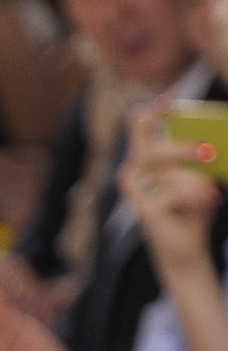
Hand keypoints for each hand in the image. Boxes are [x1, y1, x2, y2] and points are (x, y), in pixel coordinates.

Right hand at [123, 101, 225, 289]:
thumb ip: (201, 153)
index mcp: (149, 155)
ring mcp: (139, 190)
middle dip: (180, 148)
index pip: (138, 123)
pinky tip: (211, 198)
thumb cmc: (194, 205)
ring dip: (193, 177)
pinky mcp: (145, 210)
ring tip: (213, 189)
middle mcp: (138, 169)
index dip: (150, 112)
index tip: (167, 105)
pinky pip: (171, 192)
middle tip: (208, 151)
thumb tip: (210, 143)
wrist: (188, 246)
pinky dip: (194, 194)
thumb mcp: (203, 173)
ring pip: (164, 170)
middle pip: (147, 146)